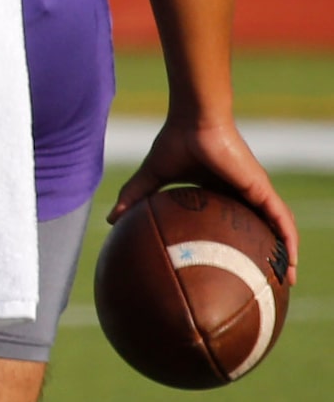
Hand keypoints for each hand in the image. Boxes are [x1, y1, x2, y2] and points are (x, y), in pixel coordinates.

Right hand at [109, 115, 298, 284]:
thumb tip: (110, 218)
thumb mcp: (153, 176)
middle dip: (268, 253)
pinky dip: (289, 242)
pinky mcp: (262, 189)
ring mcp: (255, 192)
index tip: (239, 267)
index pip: (235, 221)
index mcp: (221, 190)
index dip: (241, 243)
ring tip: (286, 279)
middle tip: (267, 281)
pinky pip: (283, 221)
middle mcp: (242, 193)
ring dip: (285, 253)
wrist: (194, 120)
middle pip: (261, 228)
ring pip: (278, 228)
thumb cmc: (175, 141)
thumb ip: (135, 196)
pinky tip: (289, 264)